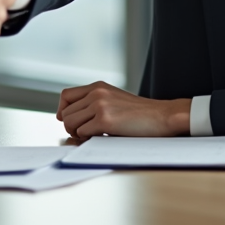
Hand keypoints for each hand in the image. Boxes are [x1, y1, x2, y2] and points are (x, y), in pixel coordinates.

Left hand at [56, 81, 190, 139]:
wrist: (161, 116)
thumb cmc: (139, 113)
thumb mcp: (114, 99)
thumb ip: (94, 102)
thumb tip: (68, 117)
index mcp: (97, 86)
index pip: (66, 95)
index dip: (63, 110)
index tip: (67, 119)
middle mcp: (96, 93)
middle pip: (66, 112)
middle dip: (71, 125)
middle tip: (83, 133)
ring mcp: (100, 105)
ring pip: (70, 122)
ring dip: (77, 133)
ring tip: (91, 136)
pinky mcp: (105, 120)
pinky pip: (82, 132)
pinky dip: (87, 138)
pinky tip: (100, 138)